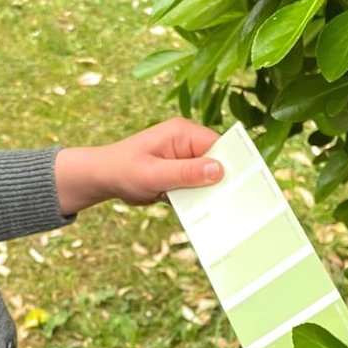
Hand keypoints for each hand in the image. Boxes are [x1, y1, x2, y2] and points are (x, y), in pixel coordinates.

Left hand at [55, 117, 222, 214]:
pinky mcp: (181, 174)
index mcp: (183, 132)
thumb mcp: (154, 173)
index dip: (232, 165)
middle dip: (222, 182)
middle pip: (217, 162)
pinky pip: (197, 186)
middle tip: (235, 205)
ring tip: (222, 214)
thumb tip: (219, 170)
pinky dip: (199, 199)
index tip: (245, 186)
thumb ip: (185, 172)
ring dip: (210, 194)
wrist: (102, 178)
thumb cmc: (122, 170)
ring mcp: (185, 159)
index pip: (218, 145)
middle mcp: (187, 142)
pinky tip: (205, 215)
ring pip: (209, 177)